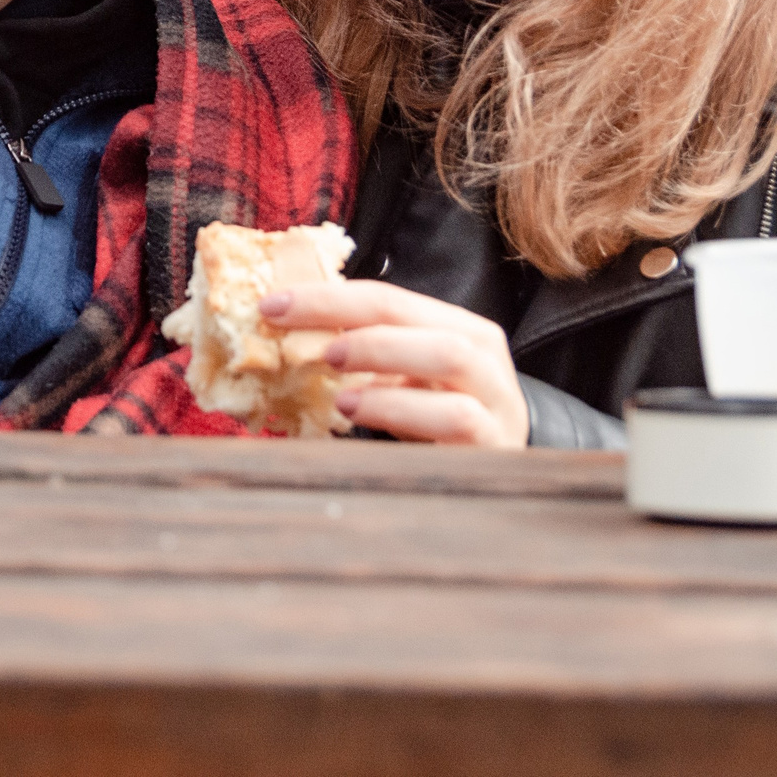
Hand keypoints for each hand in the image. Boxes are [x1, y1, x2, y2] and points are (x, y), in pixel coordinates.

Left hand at [260, 279, 528, 447]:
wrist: (506, 480)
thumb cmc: (441, 422)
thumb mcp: (407, 383)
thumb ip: (364, 357)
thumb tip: (282, 340)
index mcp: (456, 328)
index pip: (388, 298)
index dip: (326, 297)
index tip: (270, 305)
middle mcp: (482, 356)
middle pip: (413, 317)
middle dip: (345, 315)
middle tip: (289, 330)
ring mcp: (494, 399)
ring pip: (449, 356)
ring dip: (380, 354)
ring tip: (330, 372)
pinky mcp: (494, 444)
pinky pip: (456, 417)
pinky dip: (400, 409)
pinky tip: (357, 412)